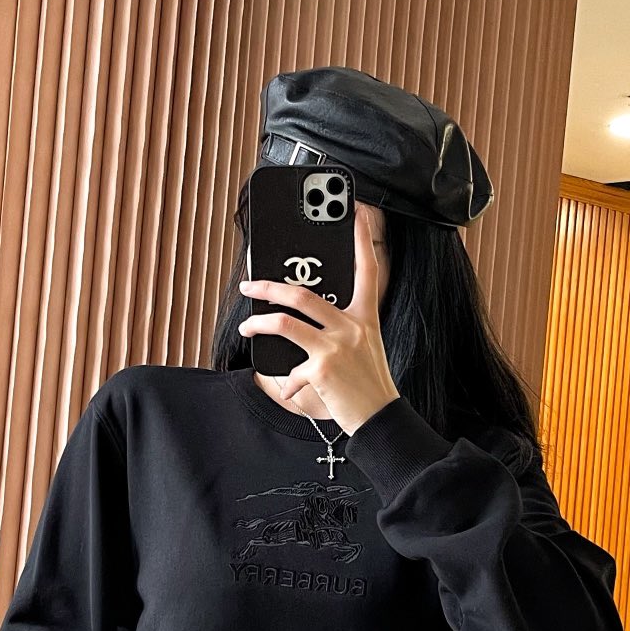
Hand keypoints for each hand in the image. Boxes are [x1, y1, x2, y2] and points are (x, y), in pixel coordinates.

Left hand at [237, 206, 400, 435]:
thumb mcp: (364, 347)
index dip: (362, 238)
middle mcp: (352, 326)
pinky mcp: (323, 368)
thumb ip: (338, 327)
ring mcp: (337, 346)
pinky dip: (285, 381)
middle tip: (249, 285)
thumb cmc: (369, 383)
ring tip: (248, 326)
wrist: (381, 418)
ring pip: (285, 322)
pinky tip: (287, 388)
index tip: (358, 212)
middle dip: (268, 286)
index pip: (367, 269)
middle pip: (302, 294)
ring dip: (259, 323)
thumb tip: (297, 317)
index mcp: (366, 317)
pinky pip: (291, 369)